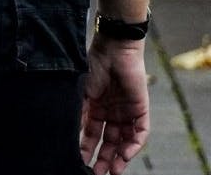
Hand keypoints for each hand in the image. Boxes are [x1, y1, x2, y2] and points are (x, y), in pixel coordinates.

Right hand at [81, 37, 148, 174]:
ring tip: (111, 171)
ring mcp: (127, 111)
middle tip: (96, 173)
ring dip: (119, 157)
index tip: (80, 163)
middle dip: (103, 158)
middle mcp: (111, 112)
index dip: (87, 150)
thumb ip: (78, 115)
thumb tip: (69, 136)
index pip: (92, 134)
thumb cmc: (92, 65)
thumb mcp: (80, 94)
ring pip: (125, 140)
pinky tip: (125, 155)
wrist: (113, 48)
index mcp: (95, 107)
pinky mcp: (141, 109)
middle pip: (109, 141)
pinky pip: (140, 132)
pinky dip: (134, 145)